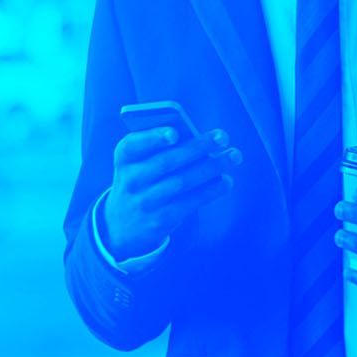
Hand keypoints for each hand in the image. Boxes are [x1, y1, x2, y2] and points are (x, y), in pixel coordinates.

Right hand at [101, 126, 241, 256]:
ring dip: (211, 167)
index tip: (175, 133)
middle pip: (167, 161)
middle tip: (222, 136)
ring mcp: (146, 201)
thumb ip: (161, 147)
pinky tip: (226, 181)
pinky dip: (211, 190)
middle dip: (198, 147)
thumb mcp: (139, 162)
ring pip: (183, 181)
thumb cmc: (142, 179)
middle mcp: (132, 180)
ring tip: (233, 156)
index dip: (153, 138)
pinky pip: (190, 202)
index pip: (133, 145)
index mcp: (125, 157)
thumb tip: (203, 139)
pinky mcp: (161, 220)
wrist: (123, 223)